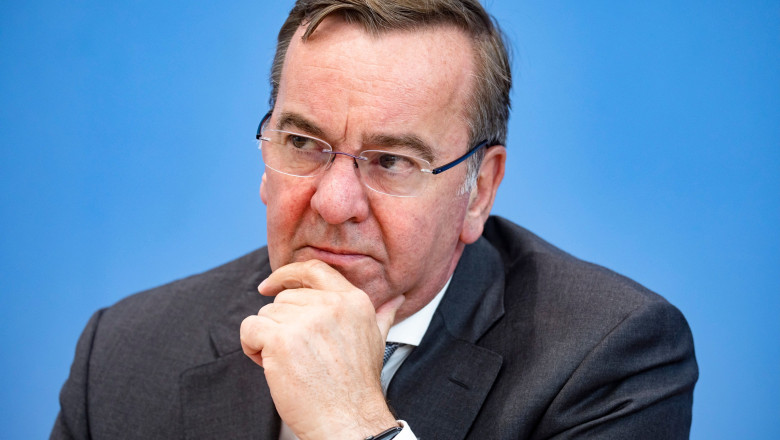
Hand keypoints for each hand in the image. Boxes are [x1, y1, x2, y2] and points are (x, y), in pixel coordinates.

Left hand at [240, 259, 404, 439]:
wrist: (348, 421)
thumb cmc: (357, 386)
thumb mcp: (376, 341)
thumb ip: (382, 315)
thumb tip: (396, 300)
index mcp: (353, 301)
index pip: (313, 269)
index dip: (288, 273)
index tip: (271, 285)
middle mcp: (331, 305)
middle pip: (284, 298)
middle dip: (282, 325)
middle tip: (297, 354)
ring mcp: (306, 320)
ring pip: (266, 314)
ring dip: (267, 339)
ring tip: (289, 364)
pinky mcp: (282, 339)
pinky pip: (250, 328)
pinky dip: (251, 346)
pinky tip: (269, 365)